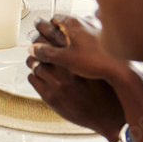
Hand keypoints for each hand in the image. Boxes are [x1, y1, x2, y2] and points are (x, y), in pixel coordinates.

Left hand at [27, 15, 128, 141]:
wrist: (110, 116)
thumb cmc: (107, 87)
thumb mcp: (99, 63)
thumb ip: (87, 46)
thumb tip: (82, 25)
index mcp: (78, 59)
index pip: (52, 35)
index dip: (45, 30)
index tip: (43, 29)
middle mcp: (66, 70)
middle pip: (38, 46)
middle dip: (36, 43)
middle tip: (37, 44)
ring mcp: (57, 85)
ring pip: (33, 63)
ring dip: (34, 60)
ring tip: (39, 60)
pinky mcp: (50, 97)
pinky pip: (32, 78)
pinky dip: (35, 74)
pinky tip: (42, 74)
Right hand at [29, 15, 131, 83]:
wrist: (123, 70)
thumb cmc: (97, 62)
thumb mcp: (66, 59)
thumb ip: (47, 53)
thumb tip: (33, 49)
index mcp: (74, 23)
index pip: (54, 18)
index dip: (46, 25)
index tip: (40, 30)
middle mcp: (86, 20)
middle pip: (67, 20)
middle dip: (58, 29)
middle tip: (51, 38)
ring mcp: (98, 26)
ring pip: (80, 25)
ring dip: (72, 32)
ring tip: (68, 44)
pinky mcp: (107, 35)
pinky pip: (92, 31)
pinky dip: (86, 37)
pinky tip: (86, 48)